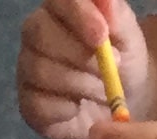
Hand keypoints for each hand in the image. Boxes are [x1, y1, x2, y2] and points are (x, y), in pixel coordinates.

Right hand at [18, 0, 150, 137]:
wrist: (121, 108)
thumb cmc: (121, 64)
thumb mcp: (128, 39)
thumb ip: (117, 17)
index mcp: (59, 10)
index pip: (57, 1)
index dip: (79, 15)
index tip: (102, 35)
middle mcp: (35, 34)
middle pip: (40, 33)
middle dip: (79, 54)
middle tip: (110, 69)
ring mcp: (27, 68)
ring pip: (41, 70)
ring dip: (80, 84)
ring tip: (102, 91)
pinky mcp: (28, 104)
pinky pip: (39, 105)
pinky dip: (66, 109)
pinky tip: (80, 107)